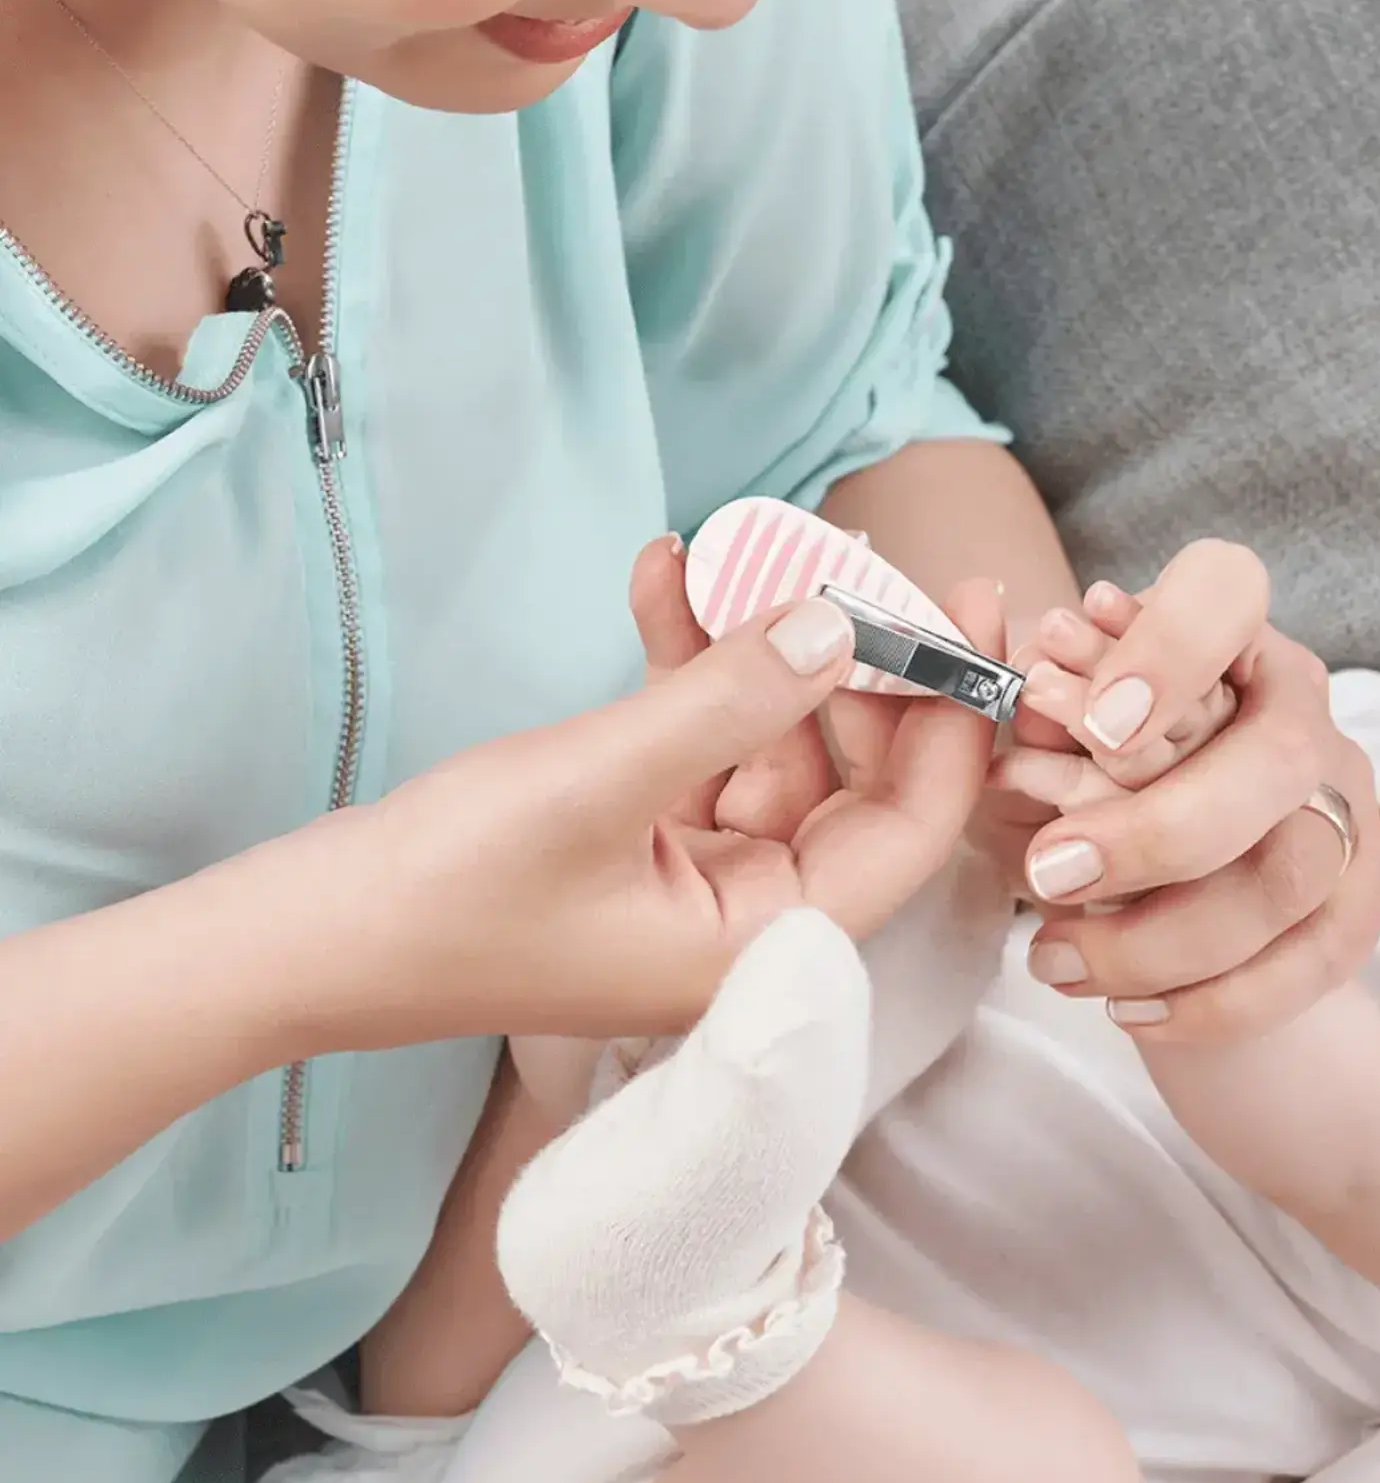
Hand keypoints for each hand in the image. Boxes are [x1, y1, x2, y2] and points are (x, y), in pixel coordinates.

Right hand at [329, 542, 1000, 1048]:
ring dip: (760, 638)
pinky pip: (700, 731)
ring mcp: (699, 870)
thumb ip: (731, 700)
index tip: (965, 604)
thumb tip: (844, 621)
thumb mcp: (601, 779)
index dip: (953, 712)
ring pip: (774, 735)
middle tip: (849, 551)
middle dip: (853, 654)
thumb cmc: (449, 891)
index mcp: (768, 942)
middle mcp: (751, 914)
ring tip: (744, 540)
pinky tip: (662, 570)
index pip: (913, 823)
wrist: (309, 936)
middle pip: (855, 770)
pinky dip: (689, 657)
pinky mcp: (643, 830)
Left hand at [994, 541, 1379, 1043]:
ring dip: (1162, 933)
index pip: (1224, 591)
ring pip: (1290, 870)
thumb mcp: (1036, 754)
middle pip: (1277, 753)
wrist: (1176, 906)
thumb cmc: (1085, 796)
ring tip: (1054, 959)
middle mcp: (1298, 705)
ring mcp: (1345, 802)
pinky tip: (1123, 1011)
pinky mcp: (1359, 900)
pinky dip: (1211, 998)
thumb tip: (1014, 703)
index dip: (1169, 647)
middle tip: (1046, 872)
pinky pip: (1310, 959)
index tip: (1093, 723)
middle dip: (1156, 827)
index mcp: (1222, 635)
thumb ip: (1027, 725)